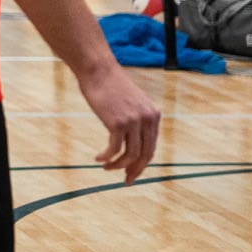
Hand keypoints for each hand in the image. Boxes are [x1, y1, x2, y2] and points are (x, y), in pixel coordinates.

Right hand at [76, 61, 160, 183]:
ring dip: (118, 166)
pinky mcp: (117, 123)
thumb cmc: (110, 86)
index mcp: (153, 115)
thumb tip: (131, 140)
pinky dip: (107, 157)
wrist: (98, 70)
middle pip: (145, 155)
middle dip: (135, 170)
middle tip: (125, 181)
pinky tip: (98, 159)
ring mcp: (133, 121)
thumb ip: (136, 119)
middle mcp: (147, 119)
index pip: (151, 147)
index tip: (132, 172)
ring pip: (130, 155)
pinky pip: (114, 148)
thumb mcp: (131, 103)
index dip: (142, 163)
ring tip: (106, 168)